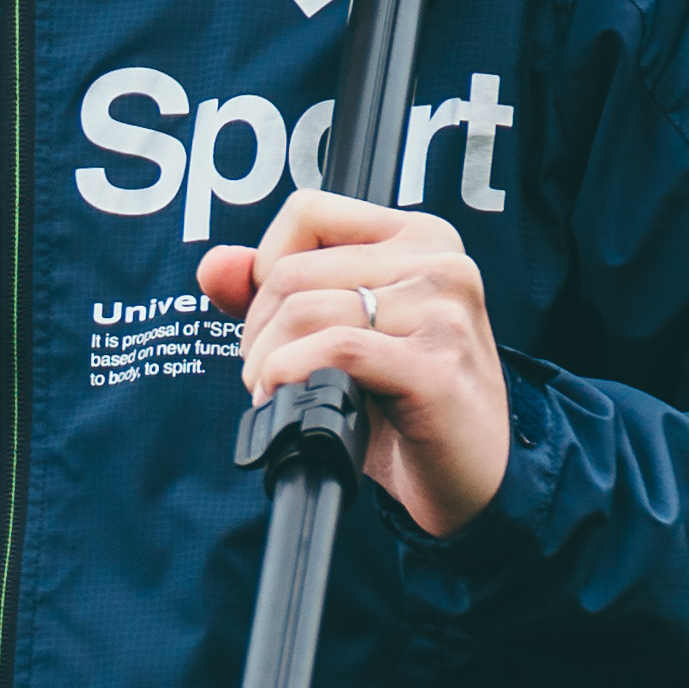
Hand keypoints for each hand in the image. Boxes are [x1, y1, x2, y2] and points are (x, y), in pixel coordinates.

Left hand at [200, 186, 508, 540]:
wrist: (475, 475)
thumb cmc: (406, 401)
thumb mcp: (341, 331)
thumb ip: (275, 292)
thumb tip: (213, 266)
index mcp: (420, 237)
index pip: (307, 212)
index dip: (266, 268)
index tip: (274, 321)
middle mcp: (441, 262)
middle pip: (294, 270)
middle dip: (258, 331)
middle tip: (268, 373)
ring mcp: (444, 311)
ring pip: (305, 311)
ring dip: (267, 363)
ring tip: (279, 391)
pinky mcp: (436, 366)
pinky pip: (334, 350)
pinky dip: (292, 375)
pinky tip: (291, 400)